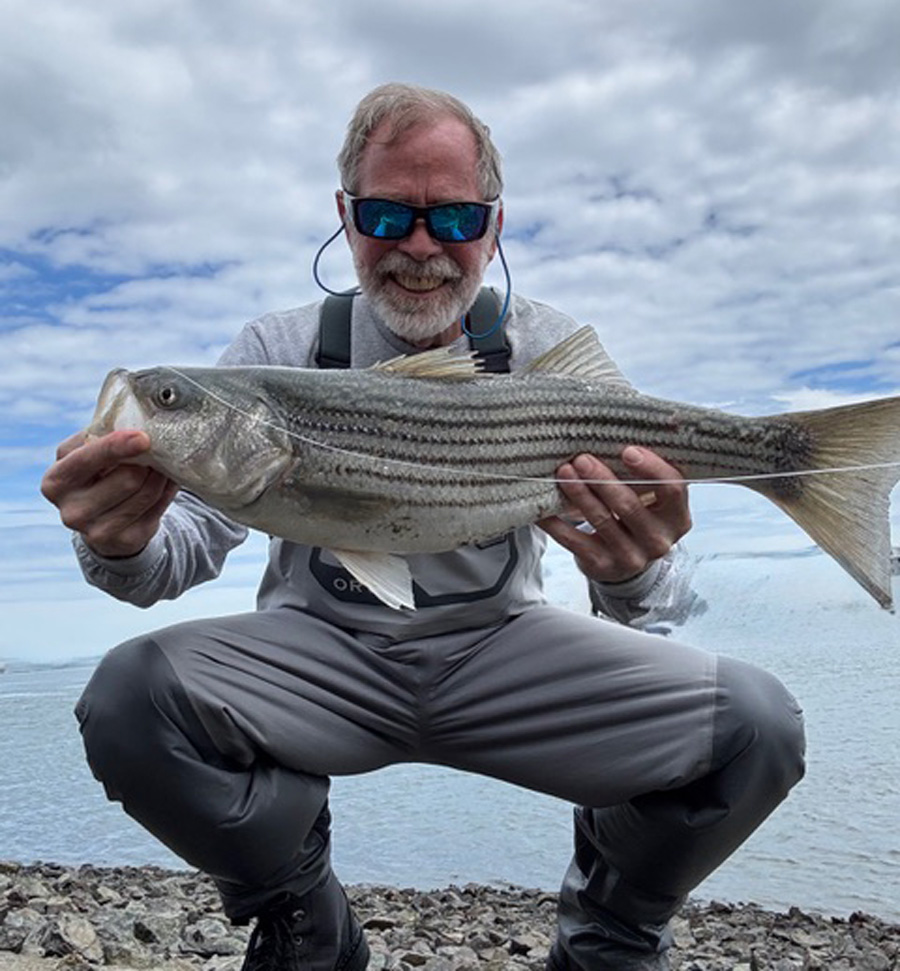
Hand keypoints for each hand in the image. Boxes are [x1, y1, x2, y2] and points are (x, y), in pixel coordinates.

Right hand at [41, 429, 177, 557]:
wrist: (100, 517)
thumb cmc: (96, 473)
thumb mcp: (87, 452)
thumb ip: (102, 437)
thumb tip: (138, 426)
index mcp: (56, 482)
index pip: (88, 459)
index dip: (117, 446)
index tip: (143, 437)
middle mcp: (71, 510)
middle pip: (128, 478)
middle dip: (148, 460)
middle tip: (157, 449)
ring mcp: (96, 531)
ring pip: (146, 493)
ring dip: (161, 475)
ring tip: (162, 464)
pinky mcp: (124, 542)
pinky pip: (158, 508)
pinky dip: (166, 491)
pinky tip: (164, 482)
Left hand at [538, 446, 690, 583]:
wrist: (625, 564)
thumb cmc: (637, 517)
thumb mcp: (652, 501)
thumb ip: (644, 476)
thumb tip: (611, 437)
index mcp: (677, 518)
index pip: (673, 489)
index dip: (651, 468)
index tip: (627, 450)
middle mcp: (658, 540)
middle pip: (629, 505)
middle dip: (602, 479)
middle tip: (581, 459)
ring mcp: (632, 558)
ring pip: (601, 520)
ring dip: (579, 494)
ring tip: (563, 473)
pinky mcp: (603, 566)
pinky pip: (574, 541)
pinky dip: (556, 523)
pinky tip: (543, 508)